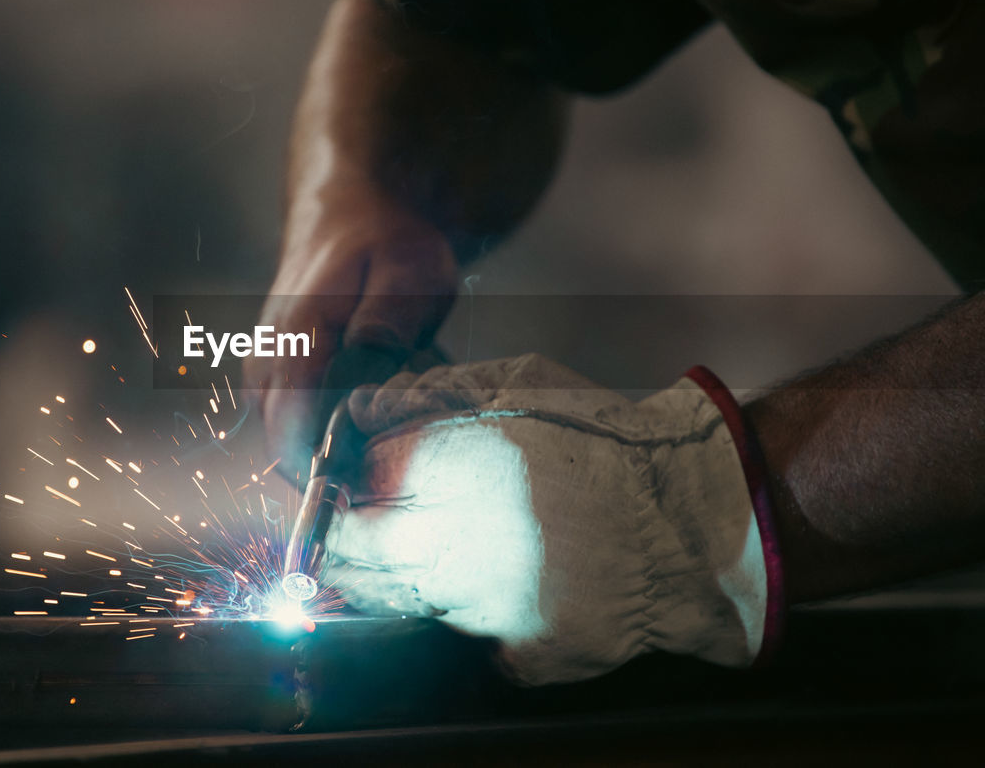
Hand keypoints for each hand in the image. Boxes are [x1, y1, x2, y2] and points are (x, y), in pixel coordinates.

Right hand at [245, 191, 456, 481]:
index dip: (330, 479)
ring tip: (385, 450)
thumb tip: (364, 383)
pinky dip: (324, 437)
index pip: (293, 436)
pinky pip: (290, 426)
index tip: (374, 497)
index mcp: (297, 340)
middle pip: (286, 452)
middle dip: (335, 478)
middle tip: (393, 484)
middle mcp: (267, 362)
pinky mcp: (271, 374)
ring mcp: (264, 369)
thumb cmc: (384, 240)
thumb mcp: (409, 273)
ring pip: (286, 443)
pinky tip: (364, 425)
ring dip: (330, 458)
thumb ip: (387, 326)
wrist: (347, 207)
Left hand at [325, 354, 778, 684]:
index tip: (342, 487)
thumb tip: (364, 411)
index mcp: (448, 472)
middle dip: (351, 542)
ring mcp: (488, 610)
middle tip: (380, 523)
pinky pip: (475, 642)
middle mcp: (455, 547)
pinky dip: (477, 616)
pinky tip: (511, 583)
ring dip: (410, 575)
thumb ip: (432, 394)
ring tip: (463, 542)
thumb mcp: (518, 383)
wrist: (699, 513)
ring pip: (405, 602)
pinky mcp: (527, 654)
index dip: (338, 493)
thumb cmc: (610, 439)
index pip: (347, 496)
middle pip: (356, 561)